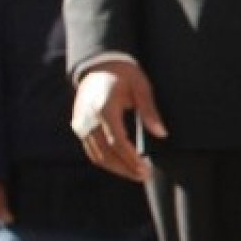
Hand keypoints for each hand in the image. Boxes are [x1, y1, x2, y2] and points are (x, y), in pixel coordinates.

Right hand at [71, 60, 167, 182]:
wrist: (98, 64)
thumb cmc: (124, 74)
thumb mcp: (141, 87)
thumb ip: (150, 111)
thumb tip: (162, 134)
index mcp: (103, 108)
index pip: (116, 142)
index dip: (130, 159)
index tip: (145, 169)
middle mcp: (88, 119)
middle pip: (105, 153)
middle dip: (125, 168)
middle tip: (143, 176)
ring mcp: (80, 124)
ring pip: (96, 155)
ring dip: (116, 168)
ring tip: (135, 174)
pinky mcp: (78, 126)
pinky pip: (91, 150)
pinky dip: (106, 161)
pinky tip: (121, 165)